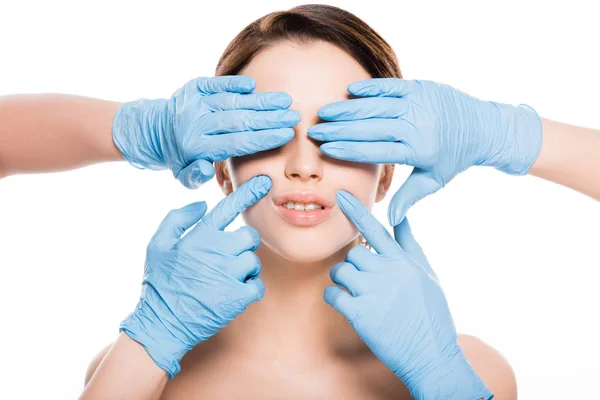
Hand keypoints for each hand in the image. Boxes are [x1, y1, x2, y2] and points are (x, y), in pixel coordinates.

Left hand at [113, 76, 300, 187]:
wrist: (154, 130)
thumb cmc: (179, 157)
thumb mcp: (184, 175)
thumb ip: (196, 176)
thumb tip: (207, 170)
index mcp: (197, 147)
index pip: (238, 142)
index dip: (264, 138)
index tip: (287, 135)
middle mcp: (196, 123)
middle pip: (240, 120)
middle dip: (271, 118)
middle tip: (294, 117)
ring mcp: (194, 102)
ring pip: (233, 101)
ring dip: (261, 100)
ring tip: (285, 101)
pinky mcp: (193, 87)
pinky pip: (218, 84)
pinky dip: (236, 84)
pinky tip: (254, 87)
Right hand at [119, 175, 270, 378]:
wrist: (162, 323)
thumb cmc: (159, 283)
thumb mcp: (157, 245)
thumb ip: (177, 219)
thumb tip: (202, 204)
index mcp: (199, 236)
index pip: (228, 208)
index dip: (248, 193)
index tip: (263, 182)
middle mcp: (217, 251)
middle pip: (249, 236)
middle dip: (243, 245)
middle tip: (228, 258)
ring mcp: (229, 274)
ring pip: (253, 260)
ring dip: (245, 269)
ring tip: (226, 279)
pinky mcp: (237, 296)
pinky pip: (257, 285)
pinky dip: (250, 289)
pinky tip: (234, 293)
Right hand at [308, 78, 542, 224]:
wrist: (484, 127)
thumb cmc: (455, 158)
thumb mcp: (434, 180)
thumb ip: (410, 197)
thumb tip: (390, 220)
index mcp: (418, 150)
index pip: (375, 150)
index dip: (348, 149)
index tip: (325, 148)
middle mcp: (417, 125)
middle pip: (370, 127)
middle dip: (339, 129)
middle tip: (315, 129)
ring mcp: (419, 103)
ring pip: (377, 106)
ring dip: (348, 108)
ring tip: (325, 111)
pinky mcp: (422, 88)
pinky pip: (391, 86)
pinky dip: (370, 89)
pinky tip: (350, 91)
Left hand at [324, 190, 491, 399]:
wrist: (432, 354)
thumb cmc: (431, 314)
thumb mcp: (426, 274)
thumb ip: (410, 245)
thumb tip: (402, 217)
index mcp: (403, 261)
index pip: (375, 228)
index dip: (356, 210)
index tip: (340, 195)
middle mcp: (387, 272)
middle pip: (353, 252)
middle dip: (354, 264)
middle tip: (364, 280)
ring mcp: (373, 292)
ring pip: (341, 271)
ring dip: (343, 281)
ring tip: (357, 294)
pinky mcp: (360, 313)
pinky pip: (333, 294)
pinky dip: (334, 297)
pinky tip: (346, 305)